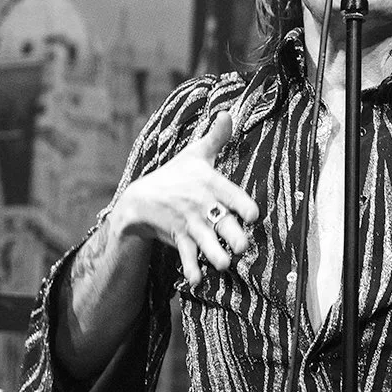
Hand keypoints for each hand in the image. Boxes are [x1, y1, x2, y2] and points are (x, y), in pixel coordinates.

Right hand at [114, 112, 259, 287]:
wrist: (139, 200)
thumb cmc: (175, 176)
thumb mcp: (195, 154)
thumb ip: (216, 137)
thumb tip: (229, 112)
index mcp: (212, 184)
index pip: (237, 199)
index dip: (247, 209)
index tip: (253, 216)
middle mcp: (204, 207)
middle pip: (228, 227)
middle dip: (237, 239)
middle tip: (242, 246)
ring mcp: (191, 226)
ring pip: (210, 248)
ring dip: (218, 258)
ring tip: (223, 264)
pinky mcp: (180, 241)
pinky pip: (188, 260)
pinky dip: (193, 271)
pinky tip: (198, 280)